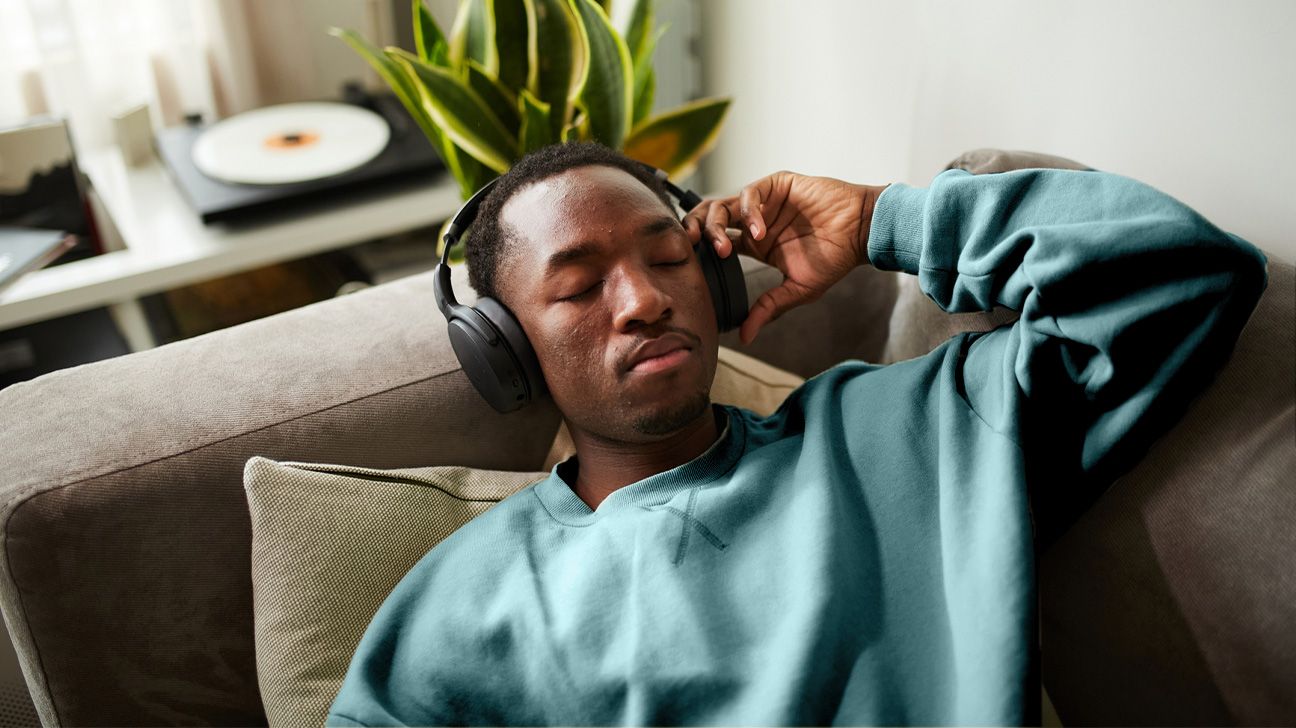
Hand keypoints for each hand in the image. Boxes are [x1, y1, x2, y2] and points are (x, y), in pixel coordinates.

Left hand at [683, 171, 885, 343]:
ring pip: (723, 204)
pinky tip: (759, 232)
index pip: (714, 241)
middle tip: (692, 246)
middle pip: (710, 219)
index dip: (699, 249)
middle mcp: (754, 221)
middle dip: (695, 229)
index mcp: (753, 244)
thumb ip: (768, 309)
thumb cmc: (834, 260)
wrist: (860, 234)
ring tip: (724, 247)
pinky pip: (750, 193)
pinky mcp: (776, 186)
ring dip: (715, 224)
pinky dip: (748, 212)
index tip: (692, 265)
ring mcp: (764, 202)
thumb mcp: (796, 290)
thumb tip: (745, 337)